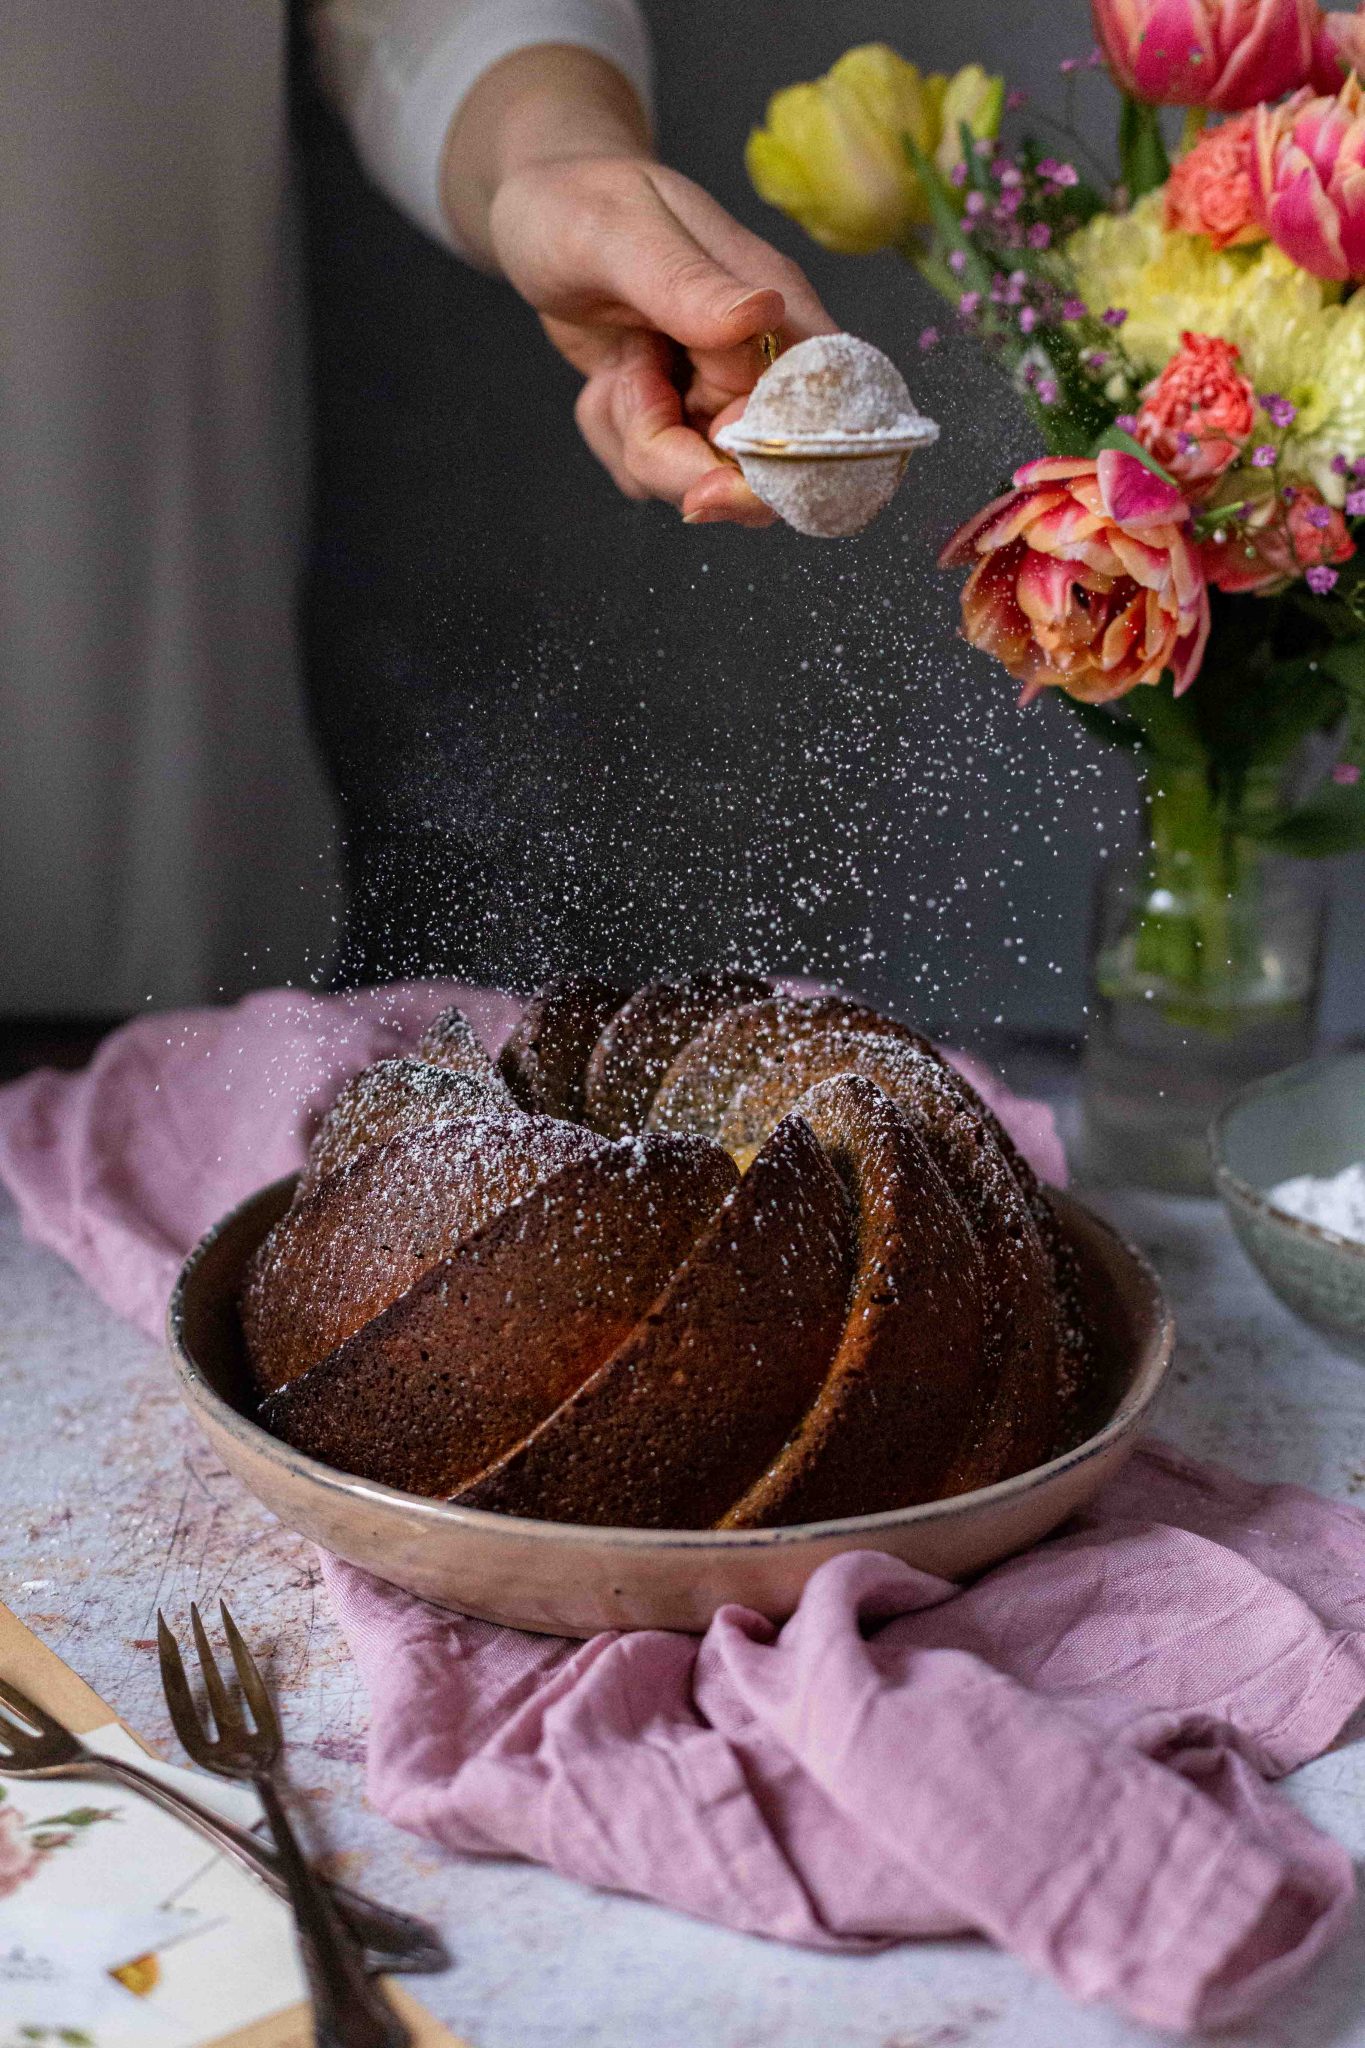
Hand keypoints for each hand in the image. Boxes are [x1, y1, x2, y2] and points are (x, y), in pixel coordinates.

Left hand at [488, 155, 836, 524]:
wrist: (541, 215)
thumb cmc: (579, 205)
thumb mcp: (620, 234)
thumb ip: (688, 283)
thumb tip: (763, 314)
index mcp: (774, 306)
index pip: (808, 414)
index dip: (760, 454)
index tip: (700, 444)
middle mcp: (760, 359)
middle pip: (746, 468)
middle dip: (672, 452)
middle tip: (626, 379)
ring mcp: (720, 395)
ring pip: (694, 479)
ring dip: (633, 440)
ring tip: (616, 365)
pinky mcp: (678, 418)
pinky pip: (652, 473)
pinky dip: (614, 438)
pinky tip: (606, 379)